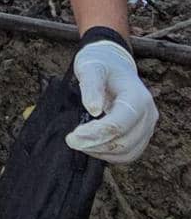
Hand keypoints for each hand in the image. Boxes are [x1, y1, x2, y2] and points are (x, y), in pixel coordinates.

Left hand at [65, 40, 157, 163]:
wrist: (113, 64)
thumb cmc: (100, 64)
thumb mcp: (90, 68)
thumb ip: (91, 86)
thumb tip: (93, 110)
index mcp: (138, 97)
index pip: (120, 124)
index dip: (97, 133)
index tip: (73, 136)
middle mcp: (148, 114)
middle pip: (124, 141)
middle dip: (95, 144)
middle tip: (70, 141)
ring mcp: (147, 126)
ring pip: (128, 151)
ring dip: (101, 152)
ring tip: (79, 143)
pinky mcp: (141, 134)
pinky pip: (129, 153)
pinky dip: (109, 154)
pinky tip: (91, 146)